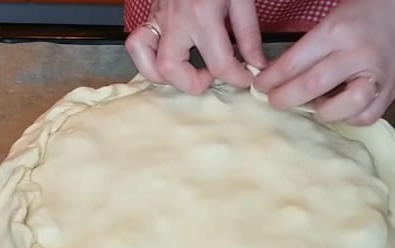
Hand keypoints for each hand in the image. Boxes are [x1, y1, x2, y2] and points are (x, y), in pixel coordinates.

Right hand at [125, 0, 267, 94]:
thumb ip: (248, 35)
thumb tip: (256, 65)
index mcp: (203, 16)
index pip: (219, 64)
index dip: (237, 79)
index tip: (247, 78)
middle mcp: (176, 22)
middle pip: (173, 71)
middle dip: (195, 84)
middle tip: (213, 74)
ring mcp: (158, 19)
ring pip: (148, 63)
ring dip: (167, 77)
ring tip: (188, 71)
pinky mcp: (150, 16)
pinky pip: (137, 45)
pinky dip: (148, 60)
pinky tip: (169, 59)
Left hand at [253, 0, 394, 125]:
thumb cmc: (369, 10)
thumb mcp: (334, 18)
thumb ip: (310, 46)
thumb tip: (280, 75)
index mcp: (339, 31)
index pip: (296, 61)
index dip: (273, 79)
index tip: (260, 87)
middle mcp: (358, 54)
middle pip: (313, 86)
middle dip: (286, 98)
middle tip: (274, 102)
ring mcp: (377, 76)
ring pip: (343, 108)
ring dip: (321, 112)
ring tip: (313, 105)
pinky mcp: (391, 91)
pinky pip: (365, 117)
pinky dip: (348, 118)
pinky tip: (339, 110)